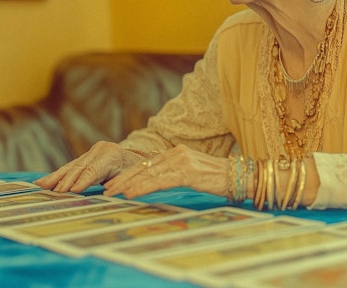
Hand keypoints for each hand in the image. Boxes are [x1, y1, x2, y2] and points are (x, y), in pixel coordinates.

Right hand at [34, 141, 141, 192]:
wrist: (134, 160)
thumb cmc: (135, 173)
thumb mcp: (130, 178)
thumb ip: (118, 184)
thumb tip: (107, 192)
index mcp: (113, 155)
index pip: (95, 169)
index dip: (84, 179)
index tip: (74, 189)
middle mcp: (101, 150)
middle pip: (80, 167)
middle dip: (67, 180)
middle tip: (56, 192)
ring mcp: (91, 152)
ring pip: (71, 166)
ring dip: (55, 178)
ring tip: (42, 186)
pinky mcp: (84, 157)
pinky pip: (69, 168)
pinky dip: (56, 176)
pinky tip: (42, 182)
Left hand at [103, 144, 227, 198]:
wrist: (240, 176)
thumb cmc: (218, 178)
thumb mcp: (192, 172)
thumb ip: (175, 173)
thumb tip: (156, 183)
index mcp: (176, 152)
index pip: (146, 164)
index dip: (128, 174)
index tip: (114, 183)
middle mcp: (177, 153)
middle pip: (143, 167)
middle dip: (123, 179)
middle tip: (106, 189)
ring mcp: (182, 161)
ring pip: (148, 173)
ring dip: (128, 184)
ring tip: (113, 193)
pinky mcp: (188, 172)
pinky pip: (160, 181)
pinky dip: (143, 187)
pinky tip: (132, 194)